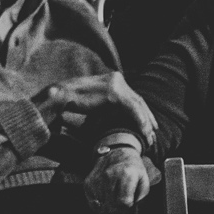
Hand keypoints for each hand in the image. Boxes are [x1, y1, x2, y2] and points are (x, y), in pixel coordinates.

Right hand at [33, 72, 157, 144]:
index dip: (141, 110)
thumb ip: (107, 103)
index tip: (147, 124)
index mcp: (112, 78)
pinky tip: (144, 130)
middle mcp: (116, 78)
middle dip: (147, 117)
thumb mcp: (95, 101)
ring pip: (137, 105)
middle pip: (137, 99)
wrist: (61, 96)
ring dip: (145, 121)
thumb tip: (116, 116)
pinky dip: (140, 120)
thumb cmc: (74, 101)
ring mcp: (115, 84)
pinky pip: (132, 108)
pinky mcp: (113, 93)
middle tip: (153, 131)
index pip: (132, 95)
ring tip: (149, 135)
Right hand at [84, 145, 158, 213]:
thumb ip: (141, 198)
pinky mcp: (89, 181)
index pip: (124, 202)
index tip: (130, 211)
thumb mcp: (144, 180)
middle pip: (111, 205)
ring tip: (115, 208)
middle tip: (123, 212)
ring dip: (108, 211)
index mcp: (126, 175)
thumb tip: (133, 212)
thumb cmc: (133, 169)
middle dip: (118, 213)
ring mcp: (98, 178)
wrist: (117, 152)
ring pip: (101, 205)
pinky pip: (92, 201)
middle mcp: (110, 175)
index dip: (127, 211)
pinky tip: (106, 203)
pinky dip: (98, 206)